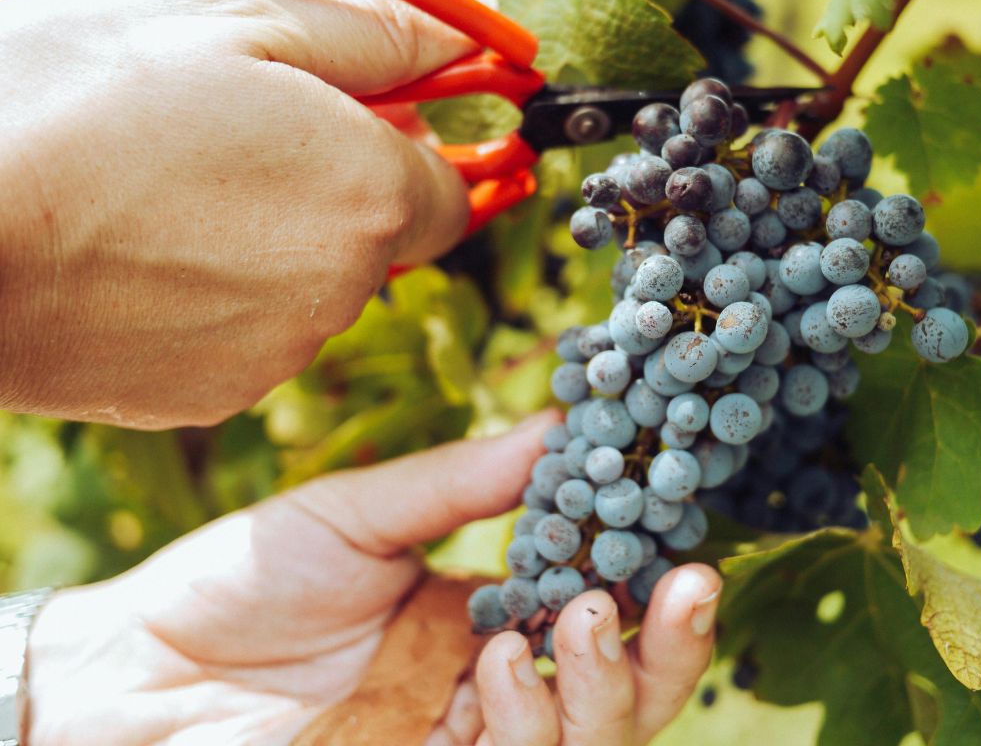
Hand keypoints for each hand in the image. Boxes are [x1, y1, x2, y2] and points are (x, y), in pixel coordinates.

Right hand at [0, 0, 473, 428]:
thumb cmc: (75, 100)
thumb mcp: (233, 22)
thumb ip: (375, 38)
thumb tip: (464, 42)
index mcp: (369, 195)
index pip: (450, 193)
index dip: (409, 153)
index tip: (363, 123)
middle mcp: (343, 290)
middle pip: (376, 239)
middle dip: (330, 188)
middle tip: (232, 135)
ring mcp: (276, 354)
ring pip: (306, 289)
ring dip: (266, 242)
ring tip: (161, 190)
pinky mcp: (210, 396)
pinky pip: (243, 338)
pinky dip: (212, 299)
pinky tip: (136, 255)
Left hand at [23, 411, 720, 744]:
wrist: (135, 669)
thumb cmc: (241, 581)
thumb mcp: (359, 513)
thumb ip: (460, 482)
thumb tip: (562, 424)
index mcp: (485, 616)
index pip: (598, 603)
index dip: (650, 575)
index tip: (682, 525)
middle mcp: (488, 687)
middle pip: (619, 688)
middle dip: (668, 647)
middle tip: (688, 585)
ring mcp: (459, 742)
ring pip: (585, 740)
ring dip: (604, 682)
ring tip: (584, 613)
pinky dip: (527, 722)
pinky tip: (498, 666)